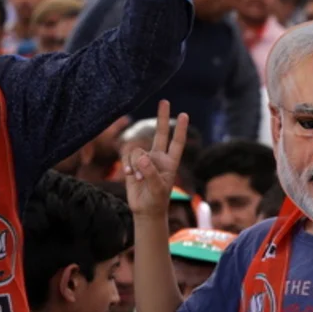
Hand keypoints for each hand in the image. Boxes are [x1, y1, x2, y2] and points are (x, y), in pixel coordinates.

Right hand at [123, 100, 188, 218]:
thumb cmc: (156, 200)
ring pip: (137, 150)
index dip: (180, 129)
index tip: (184, 114)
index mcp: (171, 162)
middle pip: (160, 133)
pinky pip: (128, 156)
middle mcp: (159, 157)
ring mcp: (145, 160)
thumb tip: (141, 156)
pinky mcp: (133, 164)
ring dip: (136, 163)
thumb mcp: (157, 188)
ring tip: (139, 179)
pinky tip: (130, 176)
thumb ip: (150, 172)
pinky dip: (128, 165)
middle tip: (165, 101)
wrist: (145, 210)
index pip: (177, 142)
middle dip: (162, 117)